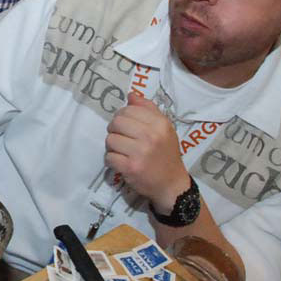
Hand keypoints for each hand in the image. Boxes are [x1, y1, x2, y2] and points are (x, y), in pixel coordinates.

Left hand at [104, 92, 188, 209]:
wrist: (172, 184)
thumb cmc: (166, 154)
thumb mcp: (164, 128)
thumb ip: (148, 109)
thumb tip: (130, 95)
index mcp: (160, 124)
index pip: (129, 109)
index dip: (122, 116)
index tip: (126, 125)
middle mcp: (151, 136)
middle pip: (116, 122)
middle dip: (115, 130)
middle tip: (122, 138)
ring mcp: (140, 152)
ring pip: (110, 140)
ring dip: (112, 146)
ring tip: (123, 151)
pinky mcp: (130, 168)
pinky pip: (109, 157)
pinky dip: (112, 160)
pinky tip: (121, 162)